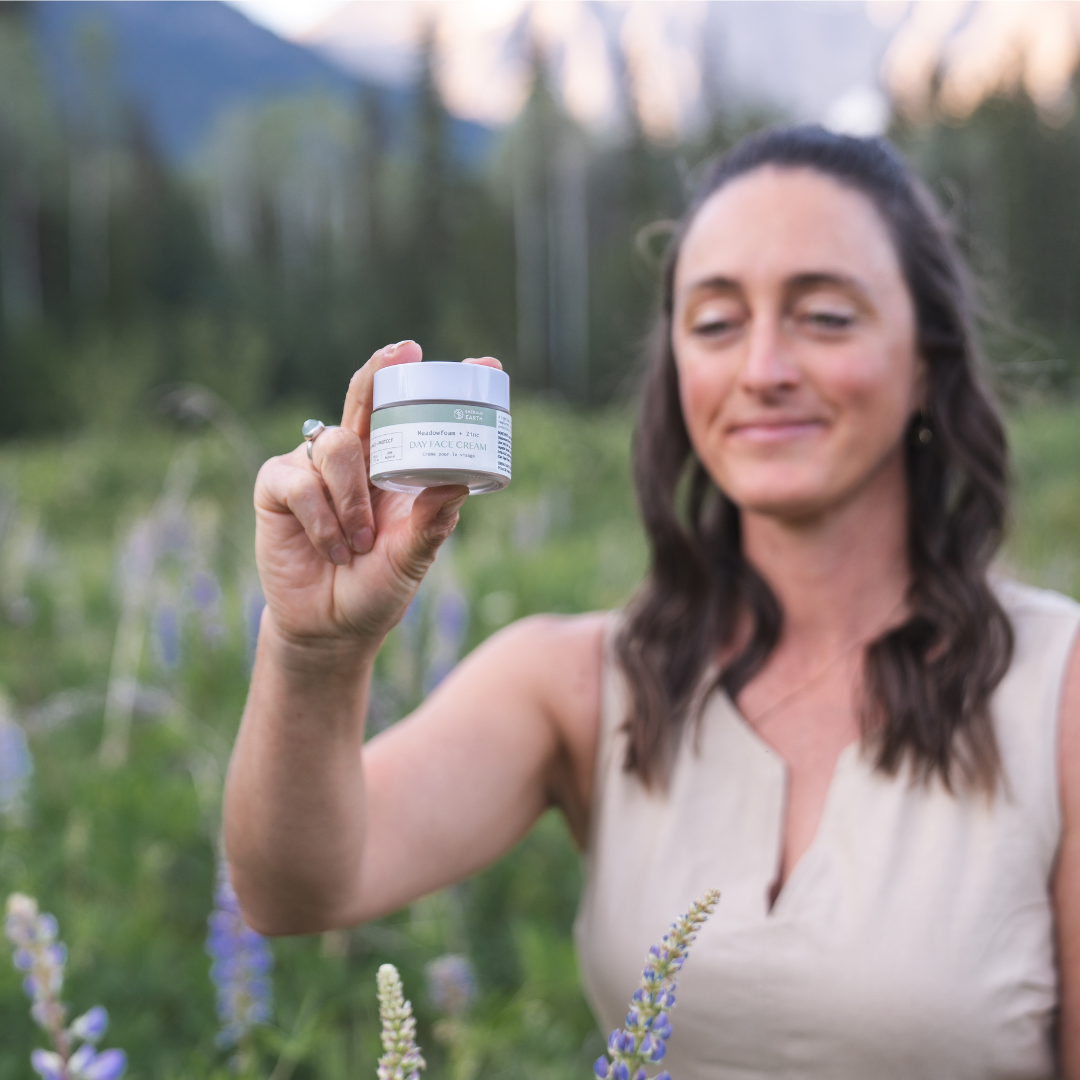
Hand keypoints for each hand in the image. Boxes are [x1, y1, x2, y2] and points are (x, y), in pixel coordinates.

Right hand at [253, 341, 502, 646]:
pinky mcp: (277, 486)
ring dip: (353, 500)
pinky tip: (333, 548)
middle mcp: (357, 458)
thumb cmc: (376, 587)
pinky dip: (322, 518)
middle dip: (383, 371)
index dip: (442, 388)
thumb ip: (432, 525)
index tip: (485, 365)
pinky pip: (300, 482)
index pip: (416, 416)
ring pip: (337, 446)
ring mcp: (314, 468)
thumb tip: (458, 486)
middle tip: (405, 351)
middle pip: (366, 398)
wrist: (329, 627)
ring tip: (361, 542)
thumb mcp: (412, 558)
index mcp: (394, 467)